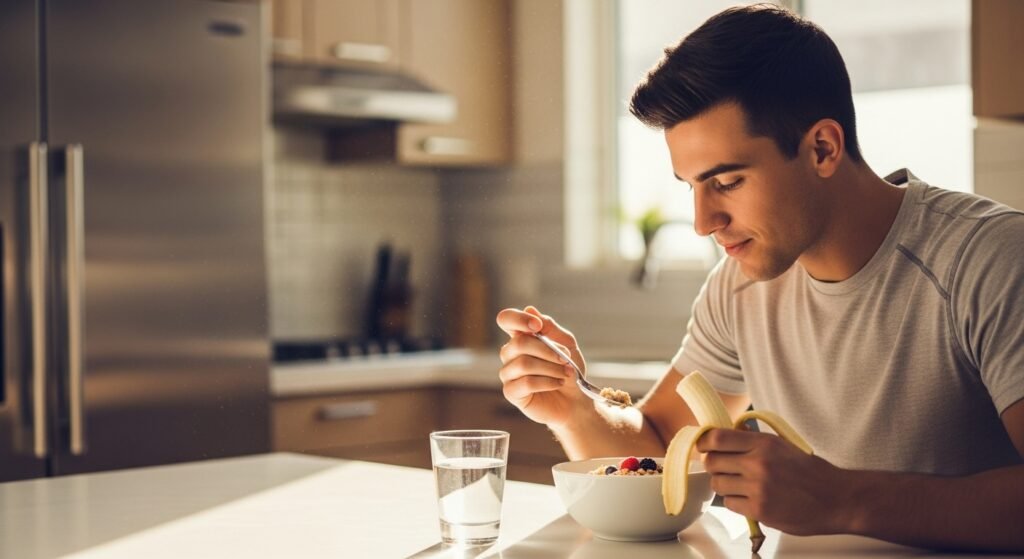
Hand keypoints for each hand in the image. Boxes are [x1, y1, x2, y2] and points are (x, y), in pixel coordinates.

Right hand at [495, 306, 588, 428]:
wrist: (575, 400)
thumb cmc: (569, 368)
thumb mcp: (566, 343)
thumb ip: (549, 327)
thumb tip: (530, 309)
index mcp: (521, 337)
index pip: (506, 319)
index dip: (518, 319)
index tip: (538, 327)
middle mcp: (510, 353)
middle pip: (520, 343)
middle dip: (548, 351)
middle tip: (566, 359)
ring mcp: (508, 373)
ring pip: (524, 364)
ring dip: (551, 368)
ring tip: (566, 374)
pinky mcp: (511, 392)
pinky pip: (526, 383)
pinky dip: (547, 382)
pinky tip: (558, 384)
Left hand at [697, 427, 848, 535]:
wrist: (836, 499)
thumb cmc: (811, 472)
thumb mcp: (783, 446)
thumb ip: (755, 440)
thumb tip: (728, 433)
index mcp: (763, 444)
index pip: (717, 438)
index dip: (704, 442)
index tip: (703, 446)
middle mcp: (757, 464)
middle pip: (711, 462)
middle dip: (713, 465)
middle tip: (722, 468)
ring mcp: (757, 488)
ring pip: (717, 484)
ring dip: (723, 485)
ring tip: (738, 485)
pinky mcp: (759, 510)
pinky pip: (730, 504)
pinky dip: (735, 502)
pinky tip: (749, 499)